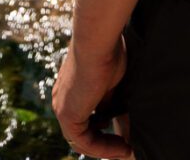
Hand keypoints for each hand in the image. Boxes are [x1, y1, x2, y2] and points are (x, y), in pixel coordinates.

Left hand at [52, 34, 130, 158]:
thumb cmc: (107, 53)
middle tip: (124, 147)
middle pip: (82, 132)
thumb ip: (114, 106)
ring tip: (126, 149)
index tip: (121, 135)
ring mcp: (62, 107)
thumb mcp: (112, 84)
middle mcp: (62, 100)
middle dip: (104, 142)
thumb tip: (127, 127)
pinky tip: (122, 146)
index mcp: (70, 90)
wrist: (97, 41)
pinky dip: (104, 148)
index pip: (83, 118)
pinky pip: (85, 142)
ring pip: (83, 139)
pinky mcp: (67, 115)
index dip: (102, 130)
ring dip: (106, 148)